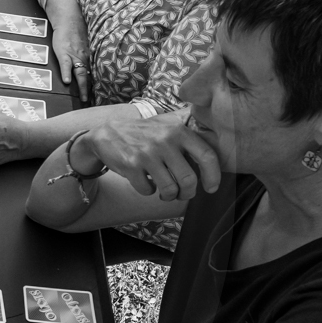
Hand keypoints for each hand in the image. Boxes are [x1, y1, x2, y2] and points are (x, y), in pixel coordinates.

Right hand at [46, 0, 91, 102]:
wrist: (70, 19)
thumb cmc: (77, 32)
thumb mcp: (88, 44)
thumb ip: (92, 55)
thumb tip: (98, 66)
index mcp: (91, 58)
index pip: (96, 75)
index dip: (100, 87)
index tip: (103, 100)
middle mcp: (85, 59)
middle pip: (90, 78)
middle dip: (93, 92)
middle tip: (95, 105)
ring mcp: (74, 56)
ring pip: (80, 74)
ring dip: (83, 87)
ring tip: (84, 99)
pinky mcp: (63, 53)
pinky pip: (65, 65)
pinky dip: (66, 73)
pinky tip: (67, 82)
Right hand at [80, 111, 222, 201]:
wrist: (107, 134)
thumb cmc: (143, 134)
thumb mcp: (167, 126)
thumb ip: (188, 136)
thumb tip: (214, 155)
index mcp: (178, 131)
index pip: (207, 156)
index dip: (213, 176)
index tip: (210, 188)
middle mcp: (164, 141)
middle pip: (189, 179)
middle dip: (188, 193)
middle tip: (183, 194)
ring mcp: (147, 153)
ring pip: (169, 189)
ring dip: (169, 196)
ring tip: (165, 193)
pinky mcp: (131, 165)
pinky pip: (147, 190)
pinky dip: (148, 191)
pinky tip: (145, 183)